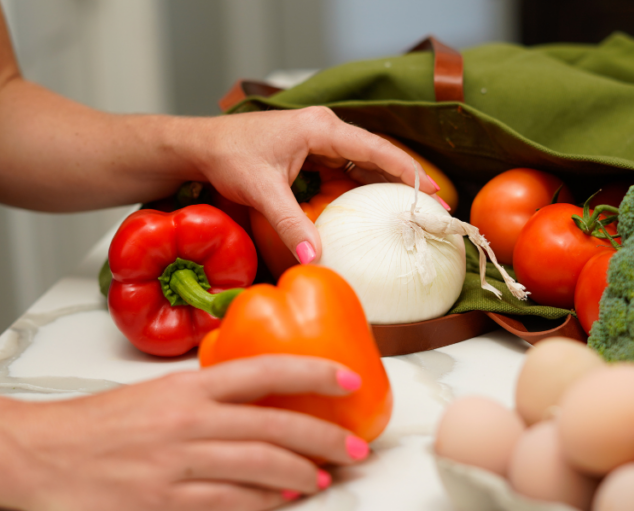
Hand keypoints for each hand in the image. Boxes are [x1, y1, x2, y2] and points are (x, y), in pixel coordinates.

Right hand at [0, 356, 369, 510]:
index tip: (351, 377)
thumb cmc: (100, 424)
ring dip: (302, 473)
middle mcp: (188, 421)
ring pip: (260, 467)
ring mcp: (178, 465)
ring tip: (326, 475)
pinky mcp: (165, 503)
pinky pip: (230, 504)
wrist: (41, 454)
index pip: (266, 369)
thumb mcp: (159, 394)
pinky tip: (285, 499)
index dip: (315, 370)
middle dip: (324, 436)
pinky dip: (265, 502)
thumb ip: (209, 398)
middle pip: (274, 425)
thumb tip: (263, 403)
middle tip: (355, 445)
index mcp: (188, 387)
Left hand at [184, 106, 439, 262]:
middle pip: (376, 157)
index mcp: (320, 128)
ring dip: (385, 188)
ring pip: (362, 166)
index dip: (408, 171)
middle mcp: (325, 130)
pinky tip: (374, 213)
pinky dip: (360, 192)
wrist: (198, 146)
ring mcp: (319, 142)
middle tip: (434, 210)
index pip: (375, 149)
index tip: (434, 191)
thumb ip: (290, 225)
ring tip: (414, 214)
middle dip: (405, 183)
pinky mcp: (311, 155)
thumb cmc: (227, 156)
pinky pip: (345, 173)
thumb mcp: (261, 191)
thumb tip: (315, 259)